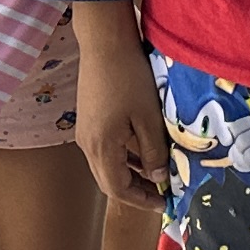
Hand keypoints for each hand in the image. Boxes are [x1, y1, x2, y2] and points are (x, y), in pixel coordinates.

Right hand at [75, 34, 167, 208]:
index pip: (117, 189)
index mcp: (101, 147)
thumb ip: (153, 151)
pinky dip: (124, 158)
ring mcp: (85, 132)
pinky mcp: (89, 121)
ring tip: (157, 177)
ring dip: (130, 175)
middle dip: (136, 191)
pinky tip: (143, 154)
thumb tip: (158, 179)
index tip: (164, 204)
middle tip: (162, 194)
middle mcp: (87, 144)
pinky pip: (105, 150)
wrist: (105, 45)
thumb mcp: (149, 117)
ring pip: (106, 166)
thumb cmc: (130, 78)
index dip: (141, 200)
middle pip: (109, 181)